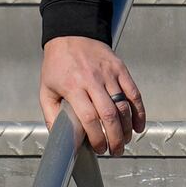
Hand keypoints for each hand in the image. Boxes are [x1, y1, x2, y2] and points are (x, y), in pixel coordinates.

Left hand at [39, 36, 145, 155]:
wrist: (71, 35)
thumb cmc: (57, 65)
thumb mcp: (46, 89)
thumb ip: (51, 114)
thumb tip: (60, 138)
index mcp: (72, 86)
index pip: (89, 118)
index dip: (97, 138)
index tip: (99, 149)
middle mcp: (92, 80)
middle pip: (109, 115)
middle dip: (115, 138)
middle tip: (115, 151)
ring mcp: (108, 73)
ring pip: (124, 106)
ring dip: (127, 128)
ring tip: (124, 141)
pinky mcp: (120, 68)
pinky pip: (134, 93)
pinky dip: (139, 112)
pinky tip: (138, 126)